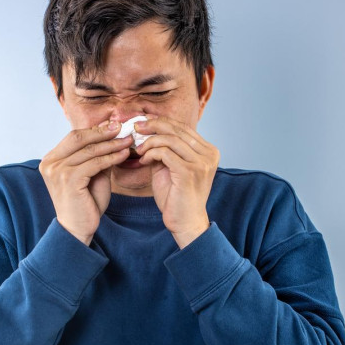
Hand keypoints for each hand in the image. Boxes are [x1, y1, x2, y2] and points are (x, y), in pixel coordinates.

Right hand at [38, 120, 132, 244]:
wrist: (78, 229)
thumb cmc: (85, 203)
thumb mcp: (92, 174)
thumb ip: (97, 156)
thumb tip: (112, 135)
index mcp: (51, 159)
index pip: (74, 137)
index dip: (95, 130)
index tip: (114, 126)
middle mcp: (50, 163)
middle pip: (78, 138)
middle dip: (102, 132)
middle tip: (122, 128)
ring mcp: (57, 171)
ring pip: (89, 150)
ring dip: (111, 144)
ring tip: (128, 141)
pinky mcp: (68, 179)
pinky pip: (94, 163)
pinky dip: (111, 157)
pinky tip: (123, 154)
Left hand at [134, 116, 219, 247]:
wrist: (185, 222)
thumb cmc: (177, 197)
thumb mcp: (172, 167)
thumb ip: (166, 149)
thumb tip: (148, 131)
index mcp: (208, 151)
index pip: (183, 127)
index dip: (161, 122)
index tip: (143, 123)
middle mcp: (209, 154)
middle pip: (177, 129)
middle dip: (153, 125)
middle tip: (136, 128)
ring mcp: (201, 163)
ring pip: (170, 139)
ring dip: (149, 142)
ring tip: (139, 151)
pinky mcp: (189, 172)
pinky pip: (165, 153)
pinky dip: (151, 153)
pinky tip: (144, 161)